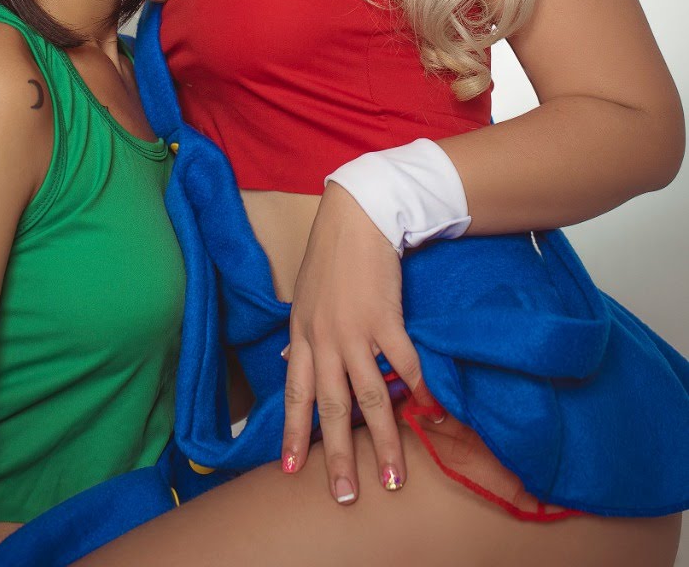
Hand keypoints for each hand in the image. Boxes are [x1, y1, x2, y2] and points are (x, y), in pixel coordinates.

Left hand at [281, 182, 442, 502]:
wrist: (357, 218)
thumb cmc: (331, 257)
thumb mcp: (304, 298)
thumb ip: (299, 337)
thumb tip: (284, 363)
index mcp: (303, 335)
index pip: (294, 394)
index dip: (292, 433)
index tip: (289, 470)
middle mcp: (324, 339)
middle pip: (330, 407)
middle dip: (337, 455)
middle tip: (344, 495)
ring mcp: (355, 331)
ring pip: (368, 397)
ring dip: (383, 440)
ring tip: (394, 475)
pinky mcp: (385, 318)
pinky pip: (404, 364)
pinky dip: (417, 390)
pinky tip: (430, 411)